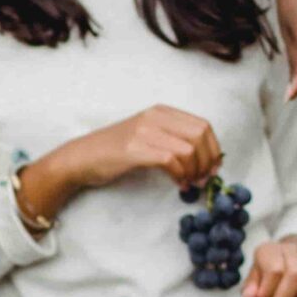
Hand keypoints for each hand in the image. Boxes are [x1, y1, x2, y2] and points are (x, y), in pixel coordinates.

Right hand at [76, 106, 222, 190]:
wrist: (82, 157)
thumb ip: (173, 140)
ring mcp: (144, 131)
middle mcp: (155, 117)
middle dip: (207, 161)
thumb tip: (206, 160)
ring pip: (188, 149)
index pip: (203, 125)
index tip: (213, 168)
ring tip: (189, 183)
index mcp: (162, 112)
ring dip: (194, 171)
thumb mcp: (148, 136)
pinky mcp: (134, 149)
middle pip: (199, 136)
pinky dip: (179, 176)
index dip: (214, 149)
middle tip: (203, 179)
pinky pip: (170, 160)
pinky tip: (178, 185)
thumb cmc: (116, 151)